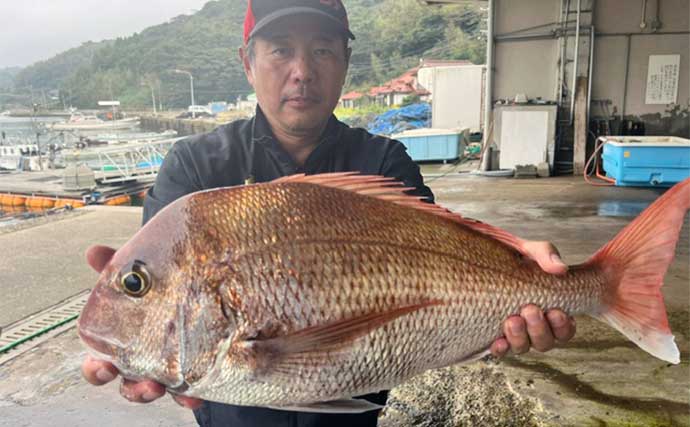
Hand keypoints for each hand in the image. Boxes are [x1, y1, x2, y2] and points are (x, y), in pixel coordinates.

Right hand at [81, 245, 202, 409]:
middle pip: (128, 385)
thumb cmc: (159, 287)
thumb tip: (93, 251)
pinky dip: (189, 395)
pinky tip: (196, 395)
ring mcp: (166, 368)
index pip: (100, 363)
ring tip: (167, 387)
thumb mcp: (141, 275)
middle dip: (134, 390)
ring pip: (156, 391)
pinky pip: (188, 390)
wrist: (200, 284)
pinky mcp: (192, 371)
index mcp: (122, 342)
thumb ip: (120, 267)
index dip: (97, 370)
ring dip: (160, 392)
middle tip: (147, 384)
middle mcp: (141, 360)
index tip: (104, 366)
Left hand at [491, 241, 574, 356]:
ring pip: (523, 347)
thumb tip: (560, 268)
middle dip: (539, 329)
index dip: (563, 326)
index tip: (556, 311)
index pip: (564, 330)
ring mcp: (513, 332)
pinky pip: (500, 349)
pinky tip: (497, 341)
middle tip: (530, 309)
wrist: (479, 258)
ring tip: (512, 320)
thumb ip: (545, 254)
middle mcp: (533, 326)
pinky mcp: (492, 333)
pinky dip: (500, 348)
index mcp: (549, 309)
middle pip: (545, 342)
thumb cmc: (511, 256)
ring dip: (520, 338)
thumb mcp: (529, 250)